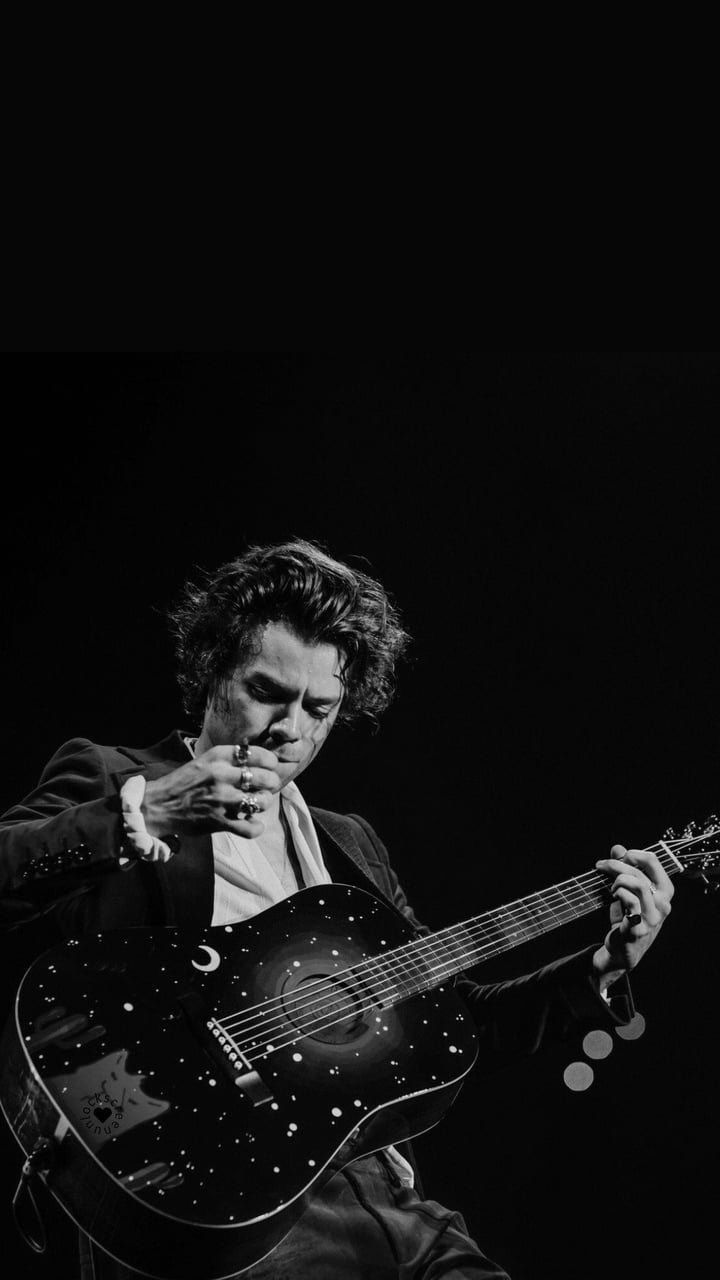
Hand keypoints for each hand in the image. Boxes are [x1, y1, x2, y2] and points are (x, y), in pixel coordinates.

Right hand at [141, 744, 281, 839]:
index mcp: (217, 758)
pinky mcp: (219, 821)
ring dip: (264, 803)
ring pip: (261, 802)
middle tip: (267, 786)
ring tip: (258, 803)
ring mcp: (221, 799)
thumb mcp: (204, 762)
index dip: (270, 761)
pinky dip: (256, 828)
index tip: (270, 766)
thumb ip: (228, 761)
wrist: (158, 805)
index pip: (256, 754)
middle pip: (264, 778)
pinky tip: (253, 823)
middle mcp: (221, 776)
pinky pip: (250, 828)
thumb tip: (258, 762)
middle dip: (271, 783)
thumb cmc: (183, 782)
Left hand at [592, 845, 673, 988]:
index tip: (619, 855)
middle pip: (640, 872)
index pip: (654, 861)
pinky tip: (612, 897)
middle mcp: (663, 904)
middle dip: (616, 864)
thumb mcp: (627, 890)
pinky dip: (618, 894)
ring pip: (636, 884)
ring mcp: (652, 918)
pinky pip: (630, 902)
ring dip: (617, 880)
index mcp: (664, 892)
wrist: (622, 950)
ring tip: (611, 887)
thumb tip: (617, 848)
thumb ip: (624, 868)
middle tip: (601, 865)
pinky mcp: (638, 928)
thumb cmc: (627, 917)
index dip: (634, 854)